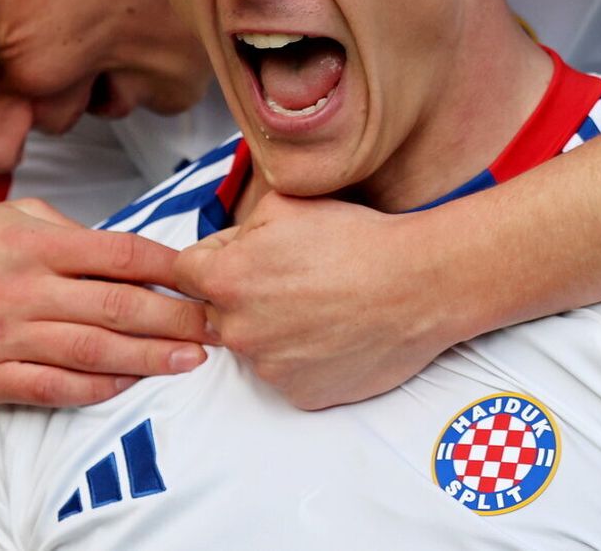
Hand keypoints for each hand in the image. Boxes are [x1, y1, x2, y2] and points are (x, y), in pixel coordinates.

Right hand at [0, 199, 211, 405]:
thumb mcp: (10, 217)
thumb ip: (68, 230)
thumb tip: (127, 250)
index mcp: (33, 243)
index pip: (119, 254)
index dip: (170, 267)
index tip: (204, 277)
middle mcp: (23, 289)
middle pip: (117, 306)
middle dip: (175, 319)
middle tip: (216, 326)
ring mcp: (5, 337)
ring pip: (94, 352)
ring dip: (150, 358)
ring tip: (191, 360)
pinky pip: (56, 388)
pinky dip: (100, 389)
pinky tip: (132, 383)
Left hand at [173, 192, 459, 409]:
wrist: (417, 285)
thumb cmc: (354, 238)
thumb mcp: (283, 205)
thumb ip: (235, 230)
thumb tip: (220, 250)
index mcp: (226, 280)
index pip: (183, 273)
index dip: (212, 259)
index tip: (240, 258)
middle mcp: (239, 331)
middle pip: (215, 313)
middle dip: (240, 296)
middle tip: (289, 280)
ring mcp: (269, 369)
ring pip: (253, 345)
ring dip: (272, 328)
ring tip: (319, 305)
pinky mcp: (300, 395)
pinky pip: (286, 373)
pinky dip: (301, 357)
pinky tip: (332, 332)